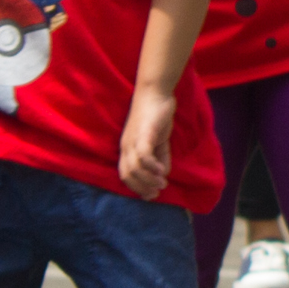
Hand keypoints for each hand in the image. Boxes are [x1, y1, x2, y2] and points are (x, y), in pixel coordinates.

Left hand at [118, 84, 176, 199]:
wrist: (155, 91)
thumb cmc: (156, 115)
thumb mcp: (159, 141)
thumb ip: (160, 158)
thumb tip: (163, 175)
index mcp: (127, 149)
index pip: (125, 174)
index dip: (137, 188)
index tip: (151, 196)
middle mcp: (126, 146)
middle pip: (127, 175)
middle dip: (142, 188)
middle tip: (157, 192)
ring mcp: (133, 140)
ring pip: (135, 168)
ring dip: (149, 180)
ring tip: (163, 183)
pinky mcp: (144, 133)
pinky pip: (143, 155)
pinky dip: (152, 166)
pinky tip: (163, 171)